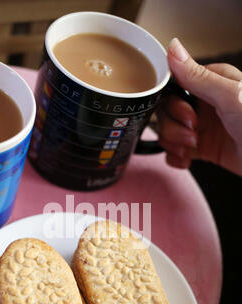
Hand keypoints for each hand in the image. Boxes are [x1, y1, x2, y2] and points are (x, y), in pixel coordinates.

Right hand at [157, 38, 241, 175]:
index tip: (187, 115)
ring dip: (174, 142)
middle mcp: (205, 103)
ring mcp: (203, 126)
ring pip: (169, 131)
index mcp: (212, 83)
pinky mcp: (204, 148)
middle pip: (168, 111)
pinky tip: (186, 159)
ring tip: (191, 148)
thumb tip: (173, 48)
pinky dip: (176, 157)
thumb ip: (198, 76)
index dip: (173, 103)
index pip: (174, 86)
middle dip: (174, 126)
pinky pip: (176, 151)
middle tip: (193, 133)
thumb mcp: (230, 96)